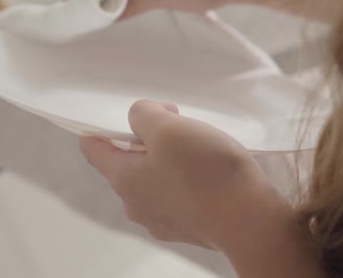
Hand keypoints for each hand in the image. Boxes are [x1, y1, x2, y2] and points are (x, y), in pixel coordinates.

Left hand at [79, 100, 283, 248]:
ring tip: (197, 150)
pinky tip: (207, 174)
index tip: (124, 116)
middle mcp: (135, 204)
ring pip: (153, 179)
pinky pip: (175, 196)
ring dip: (167, 160)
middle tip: (176, 127)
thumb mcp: (169, 127)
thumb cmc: (205, 172)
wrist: (249, 221)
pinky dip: (184, 181)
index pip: (92, 149)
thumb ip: (144, 114)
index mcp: (123, 178)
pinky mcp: (185, 228)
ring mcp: (160, 220)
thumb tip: (142, 119)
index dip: (100, 128)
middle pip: (127, 163)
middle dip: (146, 140)